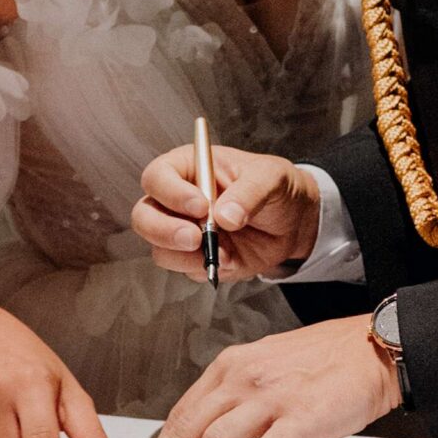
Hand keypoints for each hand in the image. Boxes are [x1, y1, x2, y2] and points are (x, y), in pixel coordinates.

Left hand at [128, 315, 400, 437]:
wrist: (372, 349)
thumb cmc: (323, 362)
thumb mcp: (265, 366)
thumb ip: (236, 395)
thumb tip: (207, 437)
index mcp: (230, 367)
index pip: (181, 414)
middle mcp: (242, 378)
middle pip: (185, 430)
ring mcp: (271, 397)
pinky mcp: (300, 416)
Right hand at [131, 143, 321, 281]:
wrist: (292, 222)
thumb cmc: (276, 188)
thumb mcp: (271, 178)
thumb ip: (250, 192)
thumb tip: (225, 217)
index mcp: (188, 168)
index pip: (157, 177)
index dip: (171, 193)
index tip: (201, 206)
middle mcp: (177, 200)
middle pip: (144, 216)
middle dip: (164, 231)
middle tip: (196, 238)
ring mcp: (183, 231)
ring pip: (160, 249)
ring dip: (187, 256)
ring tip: (224, 252)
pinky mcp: (194, 258)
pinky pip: (186, 269)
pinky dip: (206, 269)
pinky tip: (232, 259)